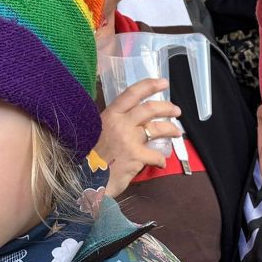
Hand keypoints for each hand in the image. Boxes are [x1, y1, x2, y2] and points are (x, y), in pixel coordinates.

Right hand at [94, 78, 179, 196]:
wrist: (85, 179)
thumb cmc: (91, 157)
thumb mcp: (98, 132)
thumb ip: (114, 124)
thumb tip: (131, 119)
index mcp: (110, 115)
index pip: (131, 94)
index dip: (149, 85)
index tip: (163, 82)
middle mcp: (120, 123)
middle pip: (149, 108)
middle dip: (167, 107)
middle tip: (176, 110)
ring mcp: (128, 139)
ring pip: (156, 128)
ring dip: (170, 129)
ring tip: (177, 132)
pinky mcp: (136, 156)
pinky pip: (155, 155)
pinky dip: (160, 159)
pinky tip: (160, 163)